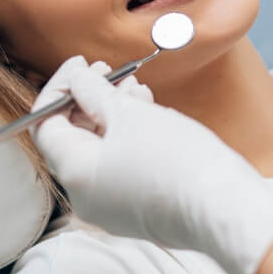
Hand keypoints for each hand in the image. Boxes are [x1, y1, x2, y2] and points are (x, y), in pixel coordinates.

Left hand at [30, 57, 272, 273]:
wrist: (227, 208)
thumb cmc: (177, 160)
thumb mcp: (130, 114)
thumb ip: (94, 92)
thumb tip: (76, 77)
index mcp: (75, 173)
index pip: (45, 124)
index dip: (59, 87)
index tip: (80, 64)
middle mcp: (85, 196)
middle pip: (72, 136)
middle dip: (89, 98)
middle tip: (110, 71)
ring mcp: (111, 206)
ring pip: (100, 149)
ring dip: (112, 113)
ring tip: (136, 88)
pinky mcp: (137, 209)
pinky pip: (120, 166)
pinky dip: (128, 137)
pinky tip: (149, 112)